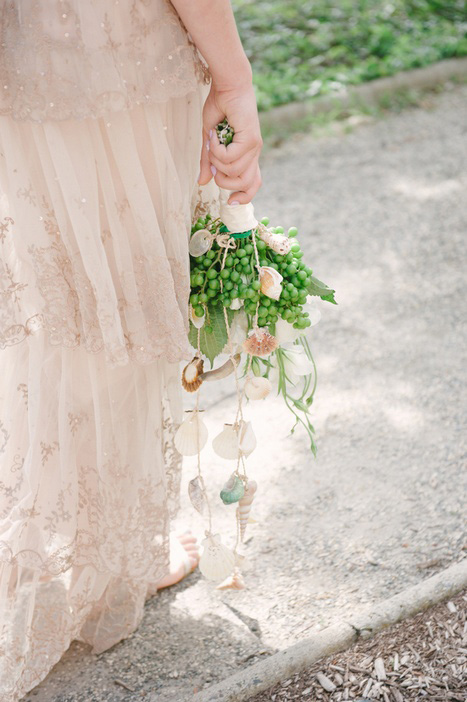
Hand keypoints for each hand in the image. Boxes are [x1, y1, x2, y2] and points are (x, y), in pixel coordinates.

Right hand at [198, 81, 262, 204]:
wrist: (227, 85)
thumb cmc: (219, 108)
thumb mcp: (209, 141)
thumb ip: (207, 162)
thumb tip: (201, 182)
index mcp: (247, 155)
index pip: (253, 184)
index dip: (244, 197)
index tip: (230, 202)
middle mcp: (254, 153)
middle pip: (245, 184)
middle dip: (224, 181)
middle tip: (212, 161)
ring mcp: (254, 147)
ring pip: (234, 172)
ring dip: (216, 160)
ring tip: (212, 141)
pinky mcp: (251, 139)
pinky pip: (230, 158)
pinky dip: (217, 150)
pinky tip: (215, 135)